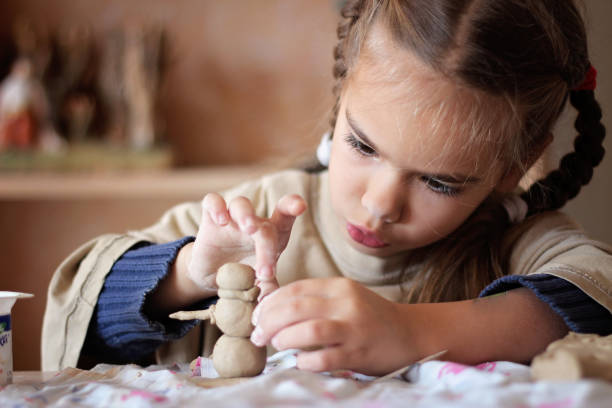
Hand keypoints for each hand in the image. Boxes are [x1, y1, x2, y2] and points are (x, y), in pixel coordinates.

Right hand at [188, 192, 305, 297]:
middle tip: (264, 271)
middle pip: (264, 225)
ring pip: (241, 203)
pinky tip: (220, 220)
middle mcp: (254, 223)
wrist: (214, 278)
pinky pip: (213, 201)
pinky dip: (216, 206)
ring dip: (246, 213)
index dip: (292, 206)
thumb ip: (268, 290)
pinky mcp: (211, 220)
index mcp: (272, 236)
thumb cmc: (244, 275)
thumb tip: (274, 301)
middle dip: (266, 246)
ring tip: (248, 227)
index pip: (285, 216)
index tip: (300, 206)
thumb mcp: (258, 284)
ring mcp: (232, 219)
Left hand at [249, 277, 420, 374]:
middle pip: (296, 308)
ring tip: (276, 345)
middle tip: (257, 335)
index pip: (295, 289)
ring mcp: (354, 329)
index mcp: (339, 286)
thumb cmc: (369, 317)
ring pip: (308, 330)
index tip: (257, 316)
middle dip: (268, 322)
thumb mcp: (345, 298)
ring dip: (284, 338)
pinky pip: (325, 358)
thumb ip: (315, 299)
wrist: (410, 334)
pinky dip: (306, 361)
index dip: (270, 303)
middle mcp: (346, 303)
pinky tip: (301, 361)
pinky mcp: (359, 353)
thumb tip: (272, 310)